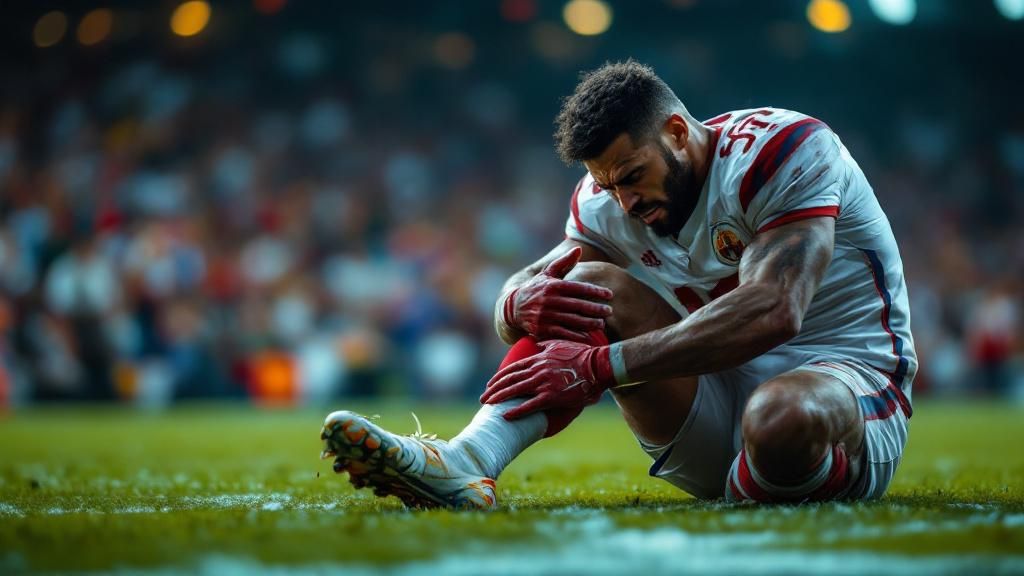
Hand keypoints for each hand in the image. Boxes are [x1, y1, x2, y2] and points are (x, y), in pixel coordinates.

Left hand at [480, 340, 615, 419]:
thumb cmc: (582, 355)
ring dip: (499, 398)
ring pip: (515, 391)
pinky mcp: (551, 396)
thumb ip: (545, 345)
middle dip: (494, 389)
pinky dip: (516, 411)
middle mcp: (537, 370)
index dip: (500, 377)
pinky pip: (529, 405)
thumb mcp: (560, 345)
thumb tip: (536, 342)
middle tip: (483, 397)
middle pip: (510, 380)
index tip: (490, 384)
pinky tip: (506, 416)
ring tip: (488, 405)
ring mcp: (543, 383)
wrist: (597, 366)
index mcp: (539, 359)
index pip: (513, 368)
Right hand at [503, 247, 612, 341]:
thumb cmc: (536, 288)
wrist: (513, 308)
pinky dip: (575, 335)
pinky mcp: (542, 329)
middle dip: (595, 308)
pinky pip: (562, 333)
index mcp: (552, 286)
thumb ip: (563, 262)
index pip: (577, 288)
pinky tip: (587, 336)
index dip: (595, 291)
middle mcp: (549, 301)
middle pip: (577, 305)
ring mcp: (545, 316)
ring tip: (602, 324)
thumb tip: (578, 249)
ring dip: (588, 323)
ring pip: (571, 320)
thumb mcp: (547, 273)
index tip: (609, 294)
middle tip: (610, 311)